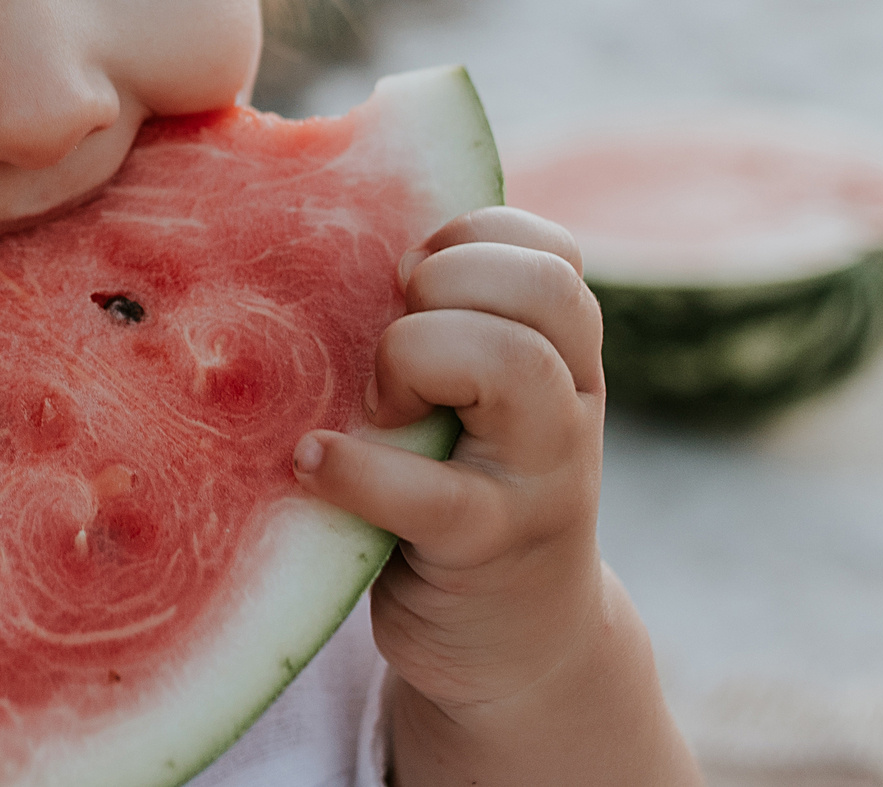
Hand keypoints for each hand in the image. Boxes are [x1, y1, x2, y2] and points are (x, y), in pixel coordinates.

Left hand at [289, 207, 699, 785]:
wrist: (517, 646)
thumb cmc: (461, 489)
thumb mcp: (473, 402)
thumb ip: (443, 326)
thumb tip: (330, 236)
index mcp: (564, 357)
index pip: (550, 253)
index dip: (470, 239)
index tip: (407, 277)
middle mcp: (570, 407)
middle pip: (544, 289)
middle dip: (447, 286)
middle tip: (390, 341)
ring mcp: (542, 479)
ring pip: (514, 363)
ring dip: (416, 357)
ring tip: (375, 404)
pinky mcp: (490, 548)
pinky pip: (431, 490)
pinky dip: (357, 467)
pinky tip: (312, 460)